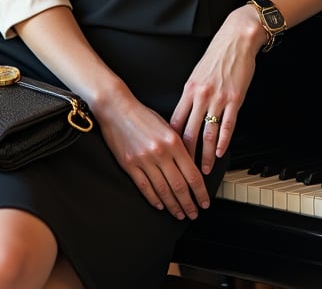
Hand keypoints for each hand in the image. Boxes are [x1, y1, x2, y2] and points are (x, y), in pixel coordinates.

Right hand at [95, 93, 209, 220]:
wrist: (117, 108)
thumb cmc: (142, 114)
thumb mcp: (167, 125)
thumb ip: (179, 145)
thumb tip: (190, 166)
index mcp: (173, 142)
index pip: (192, 174)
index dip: (200, 192)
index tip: (204, 202)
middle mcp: (160, 153)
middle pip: (179, 186)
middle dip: (189, 204)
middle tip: (194, 214)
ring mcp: (144, 160)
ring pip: (163, 190)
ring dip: (173, 205)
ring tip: (179, 214)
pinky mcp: (130, 165)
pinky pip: (145, 187)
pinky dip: (154, 199)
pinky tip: (160, 205)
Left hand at [169, 6, 261, 174]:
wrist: (236, 40)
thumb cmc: (217, 55)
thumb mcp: (197, 74)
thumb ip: (191, 94)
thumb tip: (184, 114)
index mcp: (189, 89)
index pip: (175, 120)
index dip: (172, 140)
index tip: (171, 154)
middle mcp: (201, 95)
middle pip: (189, 131)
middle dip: (187, 154)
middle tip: (185, 171)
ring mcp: (218, 98)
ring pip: (208, 132)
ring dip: (206, 154)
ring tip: (204, 169)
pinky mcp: (235, 99)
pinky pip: (228, 125)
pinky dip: (223, 142)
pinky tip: (221, 153)